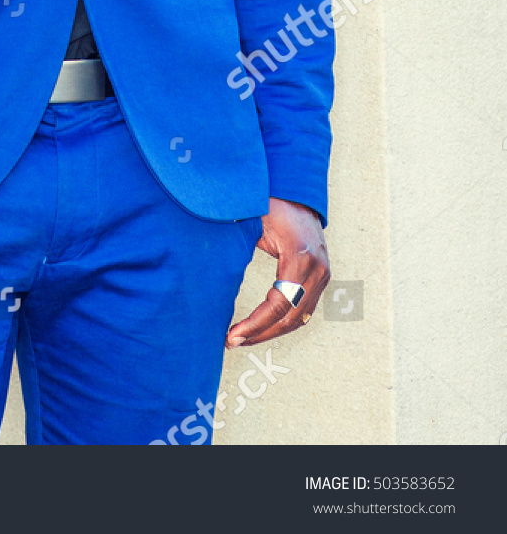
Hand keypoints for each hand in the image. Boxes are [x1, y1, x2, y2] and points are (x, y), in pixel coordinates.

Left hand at [225, 197, 328, 348]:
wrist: (297, 191)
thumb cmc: (272, 204)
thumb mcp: (253, 224)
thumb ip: (237, 249)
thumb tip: (211, 278)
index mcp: (300, 258)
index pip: (278, 304)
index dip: (255, 324)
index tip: (232, 335)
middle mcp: (317, 270)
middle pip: (290, 317)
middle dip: (261, 334)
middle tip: (233, 342)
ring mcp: (323, 274)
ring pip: (299, 317)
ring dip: (272, 332)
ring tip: (243, 338)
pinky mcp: (321, 276)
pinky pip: (304, 309)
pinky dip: (284, 322)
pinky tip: (262, 327)